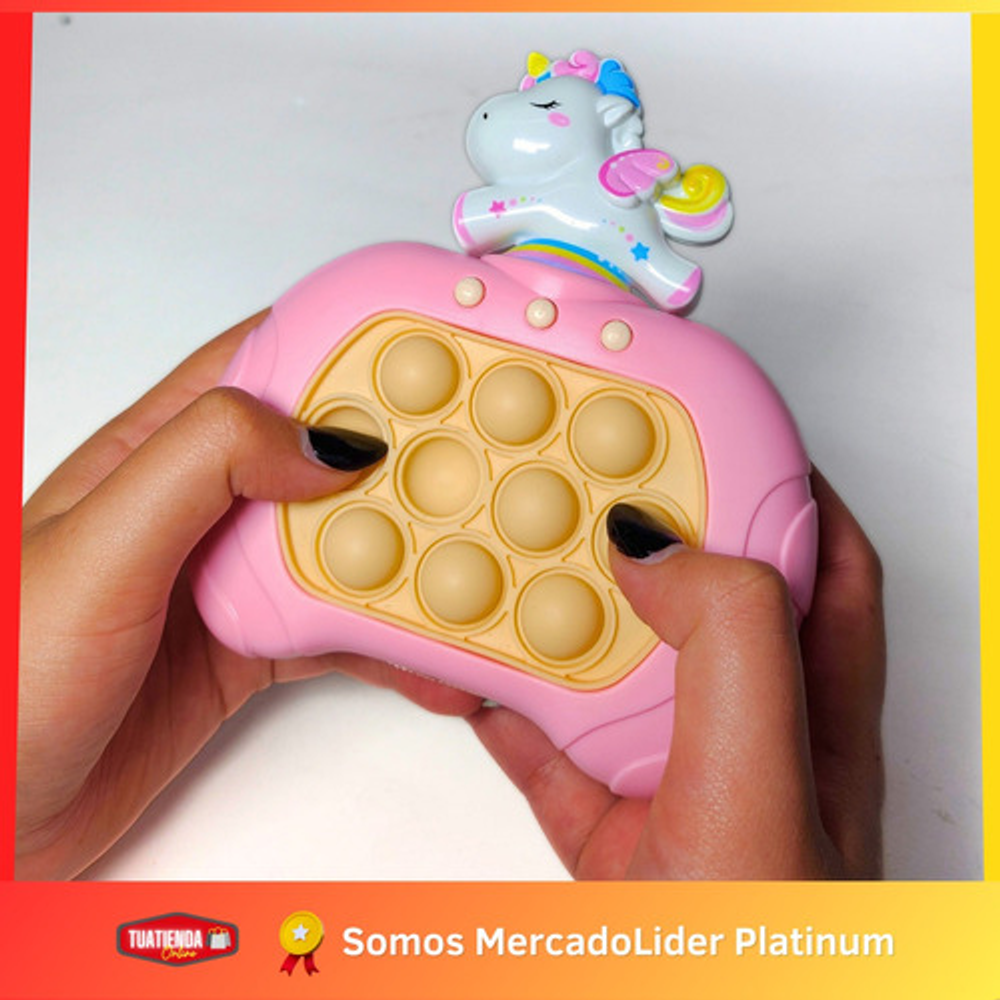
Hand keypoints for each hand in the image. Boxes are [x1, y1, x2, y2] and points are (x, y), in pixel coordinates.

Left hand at [17, 312, 480, 879]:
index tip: (431, 350)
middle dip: (404, 454)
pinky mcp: (246, 651)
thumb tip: (328, 442)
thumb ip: (204, 467)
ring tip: (480, 564)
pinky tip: (436, 660)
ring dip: (411, 556)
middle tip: (486, 460)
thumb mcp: (97, 549)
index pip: (262, 364)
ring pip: (343, 548)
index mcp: (156, 452)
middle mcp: (201, 508)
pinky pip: (339, 634)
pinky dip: (394, 645)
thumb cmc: (7, 676)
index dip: (346, 347)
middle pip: (322, 457)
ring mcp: (228, 581)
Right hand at [470, 471, 884, 878]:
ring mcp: (678, 785)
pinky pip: (547, 745)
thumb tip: (658, 551)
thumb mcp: (761, 791)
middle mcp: (752, 741)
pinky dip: (506, 708)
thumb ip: (729, 648)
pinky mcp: (611, 830)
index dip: (773, 489)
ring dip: (554, 624)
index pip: (820, 567)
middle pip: (701, 603)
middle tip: (582, 490)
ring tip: (508, 573)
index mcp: (821, 719)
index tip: (698, 437)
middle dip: (645, 541)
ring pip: (613, 671)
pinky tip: (475, 678)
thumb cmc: (761, 964)